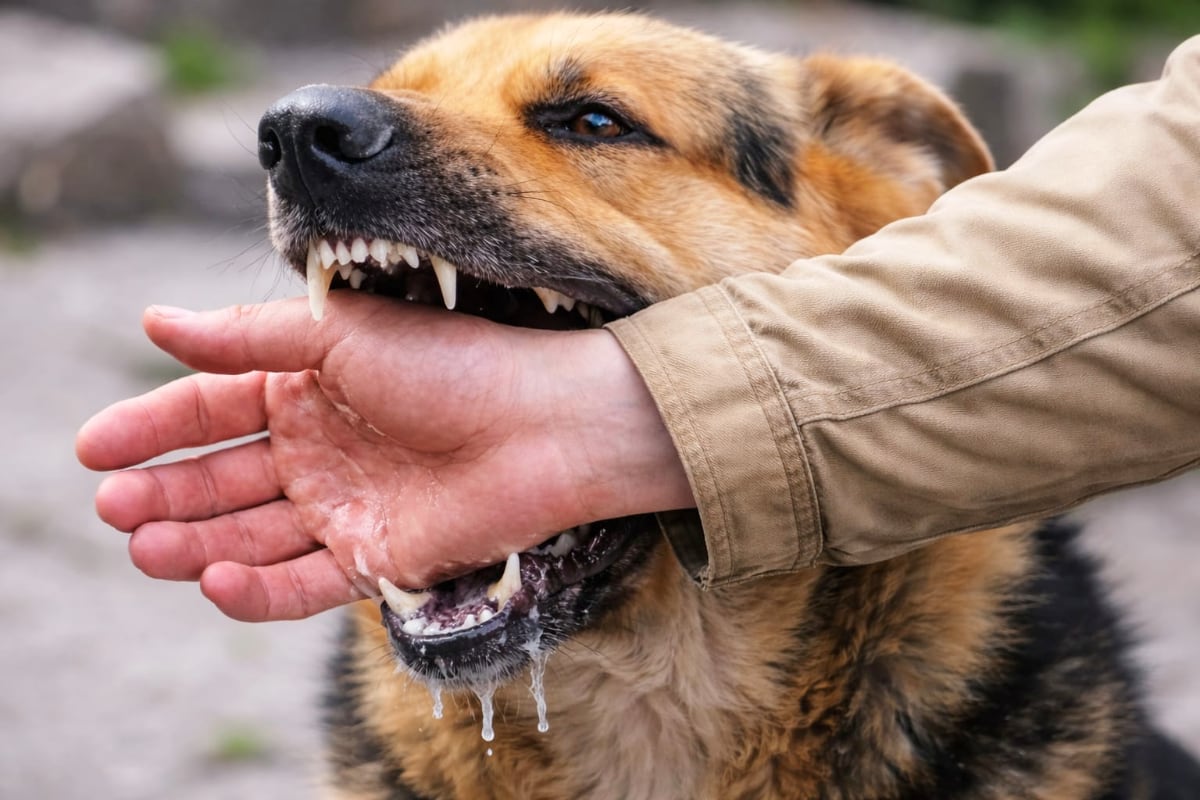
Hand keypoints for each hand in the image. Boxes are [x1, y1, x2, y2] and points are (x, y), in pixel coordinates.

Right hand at [76, 292, 691, 620]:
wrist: (548, 425)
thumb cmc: (455, 363)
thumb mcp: (342, 335)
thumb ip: (250, 337)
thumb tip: (153, 321)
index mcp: (307, 389)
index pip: (211, 409)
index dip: (151, 428)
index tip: (93, 448)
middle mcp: (319, 451)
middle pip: (221, 479)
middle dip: (163, 492)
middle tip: (112, 506)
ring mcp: (344, 508)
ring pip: (250, 535)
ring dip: (194, 542)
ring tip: (144, 546)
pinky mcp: (376, 559)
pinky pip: (302, 584)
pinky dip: (255, 589)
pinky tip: (212, 579)